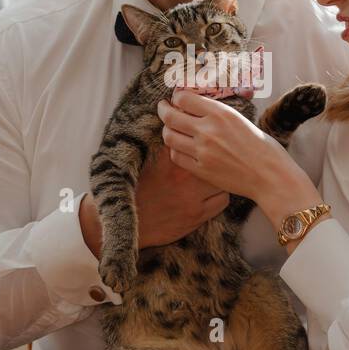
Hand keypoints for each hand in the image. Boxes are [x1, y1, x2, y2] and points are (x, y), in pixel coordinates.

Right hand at [77, 148, 228, 256]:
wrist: (126, 224)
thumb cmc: (135, 190)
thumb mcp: (145, 162)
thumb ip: (163, 146)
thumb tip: (175, 126)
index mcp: (169, 160)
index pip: (197, 140)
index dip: (205, 136)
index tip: (209, 136)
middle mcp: (183, 177)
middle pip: (214, 159)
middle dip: (218, 156)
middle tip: (219, 154)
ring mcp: (192, 198)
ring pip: (222, 180)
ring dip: (221, 177)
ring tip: (216, 175)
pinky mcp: (197, 216)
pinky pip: (222, 201)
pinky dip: (220, 196)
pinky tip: (212, 194)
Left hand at [157, 88, 297, 200]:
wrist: (270, 176)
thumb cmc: (263, 147)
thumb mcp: (241, 119)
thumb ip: (217, 112)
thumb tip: (197, 105)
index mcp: (220, 113)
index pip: (184, 98)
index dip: (176, 96)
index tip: (176, 97)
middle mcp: (208, 130)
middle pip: (170, 116)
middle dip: (163, 109)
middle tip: (163, 107)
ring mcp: (202, 151)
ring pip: (169, 136)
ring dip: (167, 130)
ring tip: (170, 128)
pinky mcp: (200, 170)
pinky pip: (176, 156)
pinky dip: (175, 149)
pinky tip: (180, 146)